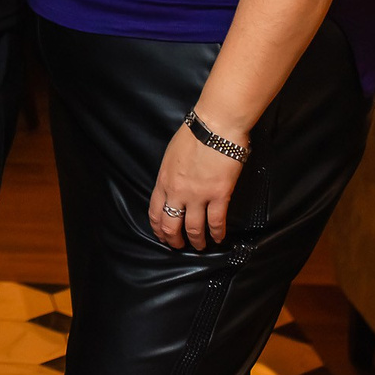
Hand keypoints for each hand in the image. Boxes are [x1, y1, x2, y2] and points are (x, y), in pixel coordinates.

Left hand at [149, 121, 246, 249]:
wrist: (215, 127)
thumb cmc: (194, 135)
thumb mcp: (171, 156)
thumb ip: (170, 174)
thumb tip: (173, 186)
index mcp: (164, 181)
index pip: (155, 211)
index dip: (157, 227)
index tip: (161, 235)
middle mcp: (177, 192)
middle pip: (171, 224)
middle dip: (173, 239)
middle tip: (179, 246)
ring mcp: (198, 195)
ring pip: (193, 228)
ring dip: (197, 241)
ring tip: (200, 247)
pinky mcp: (219, 195)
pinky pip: (216, 222)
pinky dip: (217, 233)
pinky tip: (219, 238)